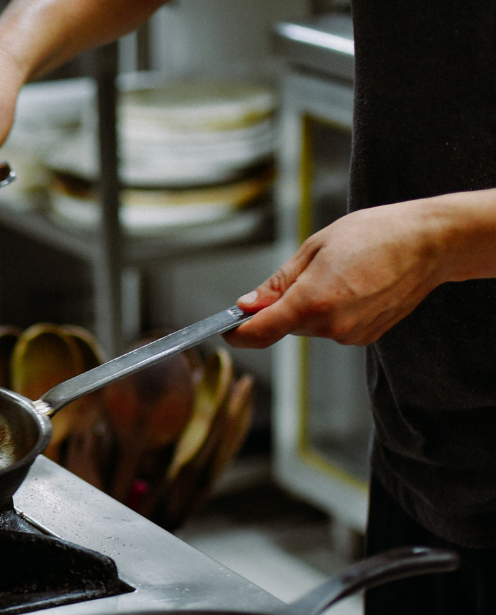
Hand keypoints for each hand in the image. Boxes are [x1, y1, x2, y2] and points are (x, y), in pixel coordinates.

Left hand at [226, 199, 453, 348]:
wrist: (430, 242)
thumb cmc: (373, 234)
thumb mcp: (314, 248)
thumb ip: (277, 283)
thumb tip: (246, 304)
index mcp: (311, 303)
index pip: (259, 333)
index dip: (237, 333)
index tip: (227, 328)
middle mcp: (330, 327)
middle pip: (284, 326)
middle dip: (282, 306)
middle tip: (306, 272)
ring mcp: (350, 335)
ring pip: (309, 327)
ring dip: (310, 307)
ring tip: (339, 273)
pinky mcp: (366, 337)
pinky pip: (333, 327)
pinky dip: (333, 311)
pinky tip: (354, 286)